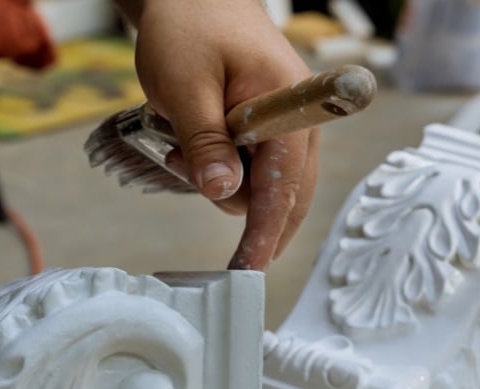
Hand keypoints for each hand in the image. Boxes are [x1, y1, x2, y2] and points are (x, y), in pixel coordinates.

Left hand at [122, 0, 318, 269]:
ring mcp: (287, 130)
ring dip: (220, 183)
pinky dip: (222, 172)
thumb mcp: (184, 86)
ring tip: (181, 140)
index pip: (284, 186)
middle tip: (184, 165)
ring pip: (262, 190)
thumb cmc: (189, 28)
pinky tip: (193, 143)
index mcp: (288, 106)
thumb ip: (205, 140)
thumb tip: (220, 191)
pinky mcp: (269, 134)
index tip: (247, 269)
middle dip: (235, 203)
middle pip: (285, 199)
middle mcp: (299, 124)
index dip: (265, 232)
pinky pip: (253, 174)